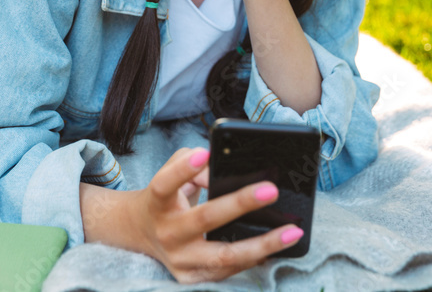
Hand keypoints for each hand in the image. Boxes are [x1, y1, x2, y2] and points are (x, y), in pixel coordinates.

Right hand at [129, 147, 302, 282]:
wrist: (139, 232)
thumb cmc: (166, 196)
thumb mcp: (169, 172)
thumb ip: (190, 163)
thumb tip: (217, 172)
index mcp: (157, 203)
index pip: (165, 185)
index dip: (183, 170)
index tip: (206, 153)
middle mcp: (167, 233)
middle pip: (205, 219)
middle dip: (240, 204)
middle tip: (271, 190)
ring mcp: (179, 260)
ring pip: (223, 256)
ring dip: (262, 244)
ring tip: (292, 232)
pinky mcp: (191, 278)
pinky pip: (228, 271)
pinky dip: (254, 259)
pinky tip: (277, 248)